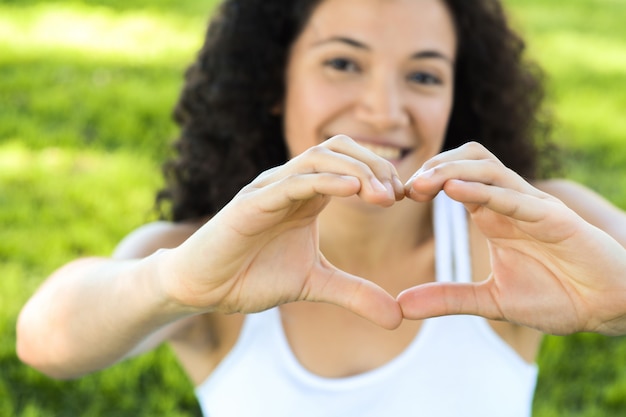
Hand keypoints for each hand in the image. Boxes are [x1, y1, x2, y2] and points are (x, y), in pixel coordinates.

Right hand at [161, 135, 404, 328]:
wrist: (203, 287)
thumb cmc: (252, 276)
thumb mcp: (315, 285)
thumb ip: (355, 293)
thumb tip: (398, 317)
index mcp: (307, 196)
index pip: (350, 163)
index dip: (382, 173)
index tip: (406, 198)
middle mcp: (290, 184)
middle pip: (339, 148)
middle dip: (375, 163)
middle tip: (398, 194)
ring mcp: (270, 188)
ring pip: (318, 157)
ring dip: (356, 169)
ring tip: (383, 195)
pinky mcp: (251, 202)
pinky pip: (292, 181)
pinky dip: (325, 180)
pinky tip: (352, 190)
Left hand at [398, 142, 625, 334]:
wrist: (607, 308)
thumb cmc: (556, 296)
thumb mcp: (490, 301)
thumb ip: (447, 298)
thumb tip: (400, 306)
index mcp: (494, 216)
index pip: (455, 179)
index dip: (425, 182)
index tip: (395, 197)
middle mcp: (511, 203)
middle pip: (469, 160)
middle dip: (434, 166)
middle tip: (404, 189)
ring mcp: (533, 206)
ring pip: (489, 168)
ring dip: (452, 171)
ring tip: (421, 184)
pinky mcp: (555, 218)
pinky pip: (516, 196)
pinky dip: (484, 190)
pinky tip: (455, 191)